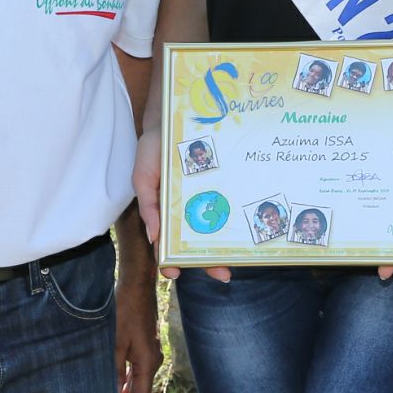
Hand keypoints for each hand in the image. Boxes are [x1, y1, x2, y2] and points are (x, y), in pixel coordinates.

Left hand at [113, 248, 163, 392]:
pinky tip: (117, 385)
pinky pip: (138, 368)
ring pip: (139, 380)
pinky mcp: (145, 344)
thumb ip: (114, 370)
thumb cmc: (126, 311)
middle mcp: (153, 359)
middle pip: (142, 391)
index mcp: (148, 362)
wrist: (138, 285)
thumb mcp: (115, 343)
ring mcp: (150, 351)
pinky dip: (127, 380)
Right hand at [134, 127, 231, 283]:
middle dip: (210, 263)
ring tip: (241, 258)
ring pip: (218, 227)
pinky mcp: (223, 184)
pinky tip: (249, 227)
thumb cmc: (152, 150)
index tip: (175, 273)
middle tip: (224, 275)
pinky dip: (237, 216)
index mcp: (167, 212)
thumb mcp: (142, 177)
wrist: (172, 117)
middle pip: (199, 242)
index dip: (172, 261)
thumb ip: (147, 205)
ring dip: (227, 245)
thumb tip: (154, 238)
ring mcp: (207, 197)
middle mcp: (189, 209)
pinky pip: (230, 202)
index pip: (169, 244)